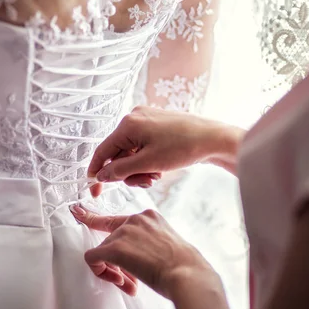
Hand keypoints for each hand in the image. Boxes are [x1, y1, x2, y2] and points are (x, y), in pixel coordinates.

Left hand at [71, 205, 212, 298]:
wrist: (188, 275)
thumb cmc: (185, 267)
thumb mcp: (168, 245)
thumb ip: (148, 245)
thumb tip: (134, 262)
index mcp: (149, 217)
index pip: (117, 218)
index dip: (95, 218)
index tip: (79, 213)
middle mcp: (135, 219)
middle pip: (111, 240)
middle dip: (118, 263)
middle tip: (131, 280)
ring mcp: (124, 232)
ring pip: (103, 251)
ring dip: (113, 270)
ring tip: (131, 284)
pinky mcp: (115, 248)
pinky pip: (94, 258)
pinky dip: (100, 271)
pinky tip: (117, 280)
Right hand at [88, 106, 244, 195]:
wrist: (214, 139)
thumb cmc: (183, 147)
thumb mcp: (148, 164)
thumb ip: (120, 170)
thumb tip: (101, 175)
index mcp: (128, 124)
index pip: (103, 151)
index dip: (97, 172)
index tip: (94, 189)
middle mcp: (134, 118)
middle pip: (118, 153)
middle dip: (128, 172)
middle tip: (145, 182)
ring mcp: (146, 119)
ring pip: (131, 152)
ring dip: (140, 168)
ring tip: (156, 175)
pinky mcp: (156, 124)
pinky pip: (142, 146)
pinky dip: (147, 160)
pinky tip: (161, 167)